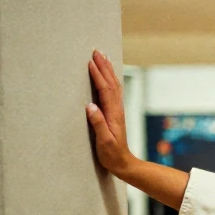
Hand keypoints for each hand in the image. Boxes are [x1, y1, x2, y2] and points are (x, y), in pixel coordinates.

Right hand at [86, 50, 134, 175]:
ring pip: (114, 86)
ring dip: (108, 71)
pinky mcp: (115, 114)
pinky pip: (113, 92)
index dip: (98, 75)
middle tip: (97, 51)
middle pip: (111, 83)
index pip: (105, 90)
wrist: (123, 163)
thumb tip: (91, 106)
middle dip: (104, 66)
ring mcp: (117, 111)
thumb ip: (98, 123)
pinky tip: (109, 77)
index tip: (90, 62)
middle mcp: (117, 109)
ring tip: (103, 58)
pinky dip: (110, 80)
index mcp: (113, 114)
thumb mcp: (104, 141)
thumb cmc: (112, 154)